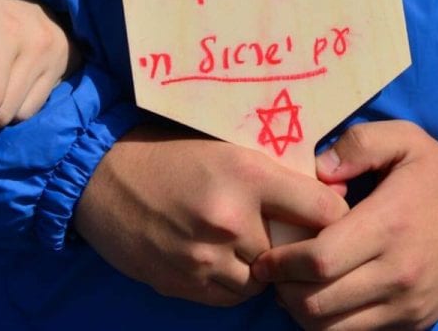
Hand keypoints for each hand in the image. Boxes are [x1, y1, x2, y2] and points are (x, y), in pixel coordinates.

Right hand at [73, 127, 348, 306]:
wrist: (101, 178)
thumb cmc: (171, 152)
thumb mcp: (228, 144)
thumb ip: (278, 168)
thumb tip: (334, 193)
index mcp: (248, 174)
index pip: (323, 210)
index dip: (336, 215)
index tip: (335, 214)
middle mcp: (231, 219)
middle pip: (296, 250)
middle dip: (296, 242)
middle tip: (290, 228)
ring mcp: (206, 257)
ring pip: (265, 278)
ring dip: (265, 265)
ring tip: (250, 239)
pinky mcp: (186, 284)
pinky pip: (234, 295)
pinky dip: (237, 280)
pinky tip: (225, 255)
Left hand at [252, 121, 437, 329]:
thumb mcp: (403, 137)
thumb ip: (356, 145)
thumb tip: (317, 170)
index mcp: (389, 224)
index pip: (320, 261)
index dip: (282, 264)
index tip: (265, 255)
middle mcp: (399, 273)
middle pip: (319, 304)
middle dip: (285, 291)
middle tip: (274, 272)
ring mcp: (410, 303)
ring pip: (335, 330)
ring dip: (306, 313)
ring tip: (297, 287)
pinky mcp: (419, 320)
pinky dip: (336, 323)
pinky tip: (330, 296)